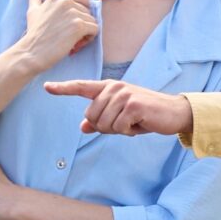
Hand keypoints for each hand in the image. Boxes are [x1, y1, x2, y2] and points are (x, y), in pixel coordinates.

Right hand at [12, 0, 97, 76]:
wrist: (32, 52)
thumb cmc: (34, 33)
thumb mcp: (33, 10)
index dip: (79, 12)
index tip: (68, 23)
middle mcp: (66, 0)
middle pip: (88, 11)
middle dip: (82, 23)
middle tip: (70, 34)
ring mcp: (73, 12)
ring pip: (92, 20)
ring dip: (86, 32)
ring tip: (73, 40)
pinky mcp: (79, 26)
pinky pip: (95, 29)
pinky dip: (89, 38)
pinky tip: (77, 43)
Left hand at [47, 79, 193, 137]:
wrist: (174, 113)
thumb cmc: (146, 115)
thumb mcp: (121, 118)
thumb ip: (101, 121)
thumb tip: (82, 127)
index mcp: (108, 87)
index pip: (81, 87)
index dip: (63, 88)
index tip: (47, 87)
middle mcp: (114, 87)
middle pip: (92, 116)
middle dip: (106, 127)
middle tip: (126, 123)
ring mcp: (123, 94)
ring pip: (104, 124)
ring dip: (119, 130)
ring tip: (135, 122)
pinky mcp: (133, 105)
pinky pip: (118, 128)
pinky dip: (128, 132)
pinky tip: (140, 124)